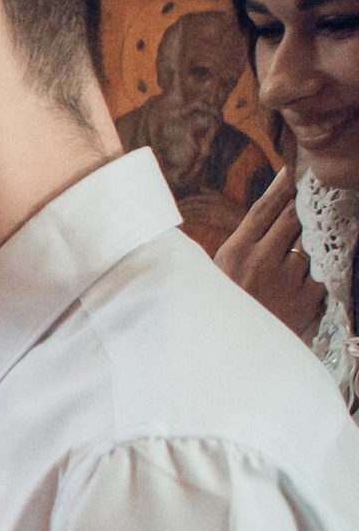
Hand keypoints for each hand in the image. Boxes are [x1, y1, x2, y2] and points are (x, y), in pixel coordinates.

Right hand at [215, 166, 325, 336]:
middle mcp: (263, 261)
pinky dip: (312, 277)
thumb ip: (233, 250)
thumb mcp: (211, 279)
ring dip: (303, 251)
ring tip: (287, 267)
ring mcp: (288, 280)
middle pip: (292, 219)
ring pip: (307, 247)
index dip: (281, 186)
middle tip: (305, 201)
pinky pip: (318, 275)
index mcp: (234, 253)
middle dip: (300, 210)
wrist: (230, 361)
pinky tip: (296, 288)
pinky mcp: (307, 299)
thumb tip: (247, 223)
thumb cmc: (215, 316)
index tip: (293, 170)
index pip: (263, 209)